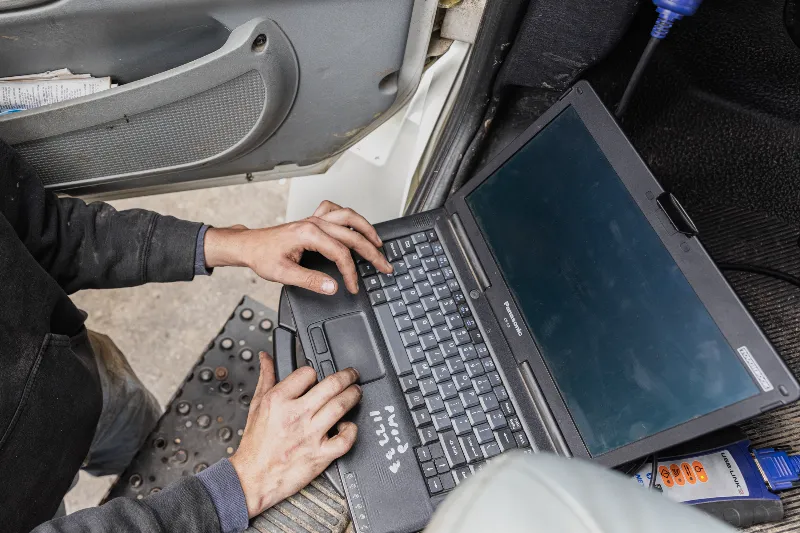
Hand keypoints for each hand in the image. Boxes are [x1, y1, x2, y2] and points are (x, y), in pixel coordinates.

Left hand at [204, 201, 391, 294]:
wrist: (249, 246)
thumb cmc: (263, 256)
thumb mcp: (284, 274)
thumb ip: (311, 281)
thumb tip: (332, 286)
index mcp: (308, 234)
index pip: (341, 253)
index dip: (350, 273)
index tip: (353, 286)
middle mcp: (314, 223)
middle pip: (352, 235)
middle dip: (371, 252)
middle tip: (384, 266)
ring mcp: (314, 219)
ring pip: (349, 216)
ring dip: (366, 228)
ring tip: (378, 242)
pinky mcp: (312, 220)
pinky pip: (336, 210)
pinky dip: (349, 216)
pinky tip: (355, 225)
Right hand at [230, 352, 361, 516]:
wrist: (253, 478)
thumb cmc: (256, 445)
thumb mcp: (256, 405)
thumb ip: (266, 378)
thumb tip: (267, 359)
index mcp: (278, 401)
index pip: (306, 373)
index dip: (314, 372)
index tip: (317, 376)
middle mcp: (296, 416)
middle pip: (331, 386)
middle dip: (347, 376)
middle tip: (352, 375)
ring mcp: (310, 435)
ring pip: (340, 407)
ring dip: (353, 396)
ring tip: (356, 392)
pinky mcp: (320, 455)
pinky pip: (344, 440)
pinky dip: (352, 431)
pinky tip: (349, 426)